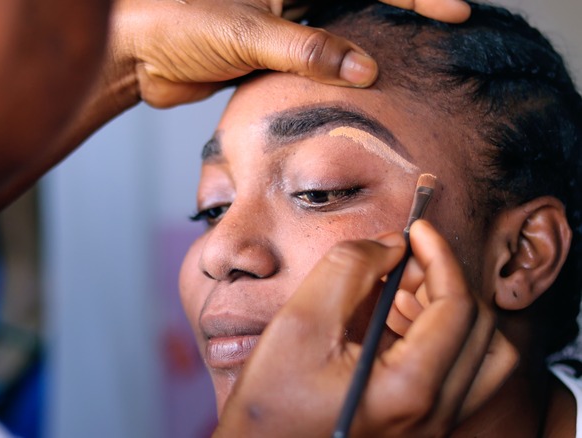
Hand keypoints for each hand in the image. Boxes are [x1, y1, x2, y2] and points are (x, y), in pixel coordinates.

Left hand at [105, 0, 471, 107]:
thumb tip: (366, 69)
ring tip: (413, 68)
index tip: (451, 12)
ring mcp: (281, 25)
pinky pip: (315, 63)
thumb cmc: (177, 23)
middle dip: (402, 14)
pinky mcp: (269, 56)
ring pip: (339, 35)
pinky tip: (363, 89)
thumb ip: (307, 50)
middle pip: (358, 1)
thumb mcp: (247, 32)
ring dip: (371, 49)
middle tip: (447, 35)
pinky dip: (337, 75)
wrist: (136, 55)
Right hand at [214, 220, 516, 436]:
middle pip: (483, 331)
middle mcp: (433, 414)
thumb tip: (392, 245)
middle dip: (447, 282)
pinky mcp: (419, 427)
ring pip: (481, 358)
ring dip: (450, 313)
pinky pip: (456, 376)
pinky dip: (438, 337)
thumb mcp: (301, 320)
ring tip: (401, 292)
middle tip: (406, 261)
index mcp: (410, 388)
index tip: (417, 231)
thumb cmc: (271, 401)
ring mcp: (430, 426)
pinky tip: (392, 321)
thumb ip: (349, 269)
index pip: (457, 306)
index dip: (440, 256)